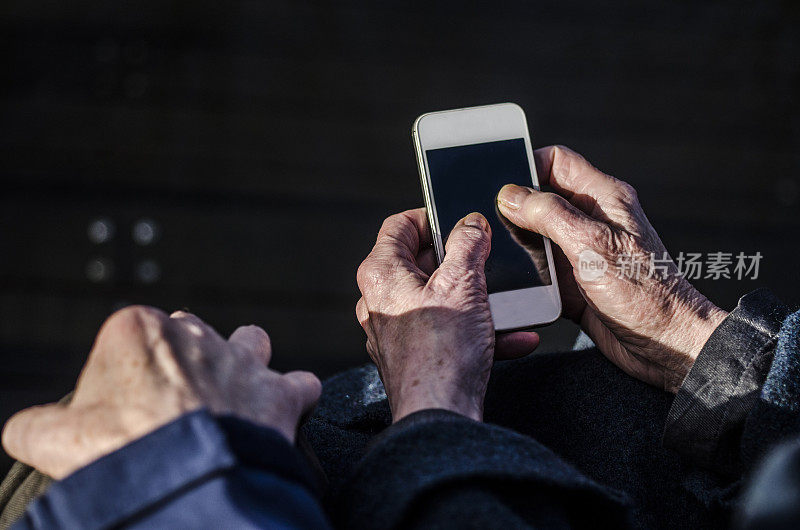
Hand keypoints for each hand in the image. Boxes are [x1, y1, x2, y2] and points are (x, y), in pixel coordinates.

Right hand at [1, 306, 320, 478]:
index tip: (126, 412)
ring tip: (232, 397)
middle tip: (175, 408)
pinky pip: (299, 385)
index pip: (129, 342)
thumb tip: (28, 428)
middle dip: (185, 365)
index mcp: (136, 330)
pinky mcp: (279, 391)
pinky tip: (282, 413)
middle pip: (190, 338)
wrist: (187, 480)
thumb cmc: (119, 453)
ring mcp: (242, 361)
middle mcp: (195, 334)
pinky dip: (293, 398)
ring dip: (244, 364)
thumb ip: (36, 425)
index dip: (126, 379)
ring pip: (249, 344)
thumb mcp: (52, 439)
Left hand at [355, 209, 538, 421]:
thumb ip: (468, 244)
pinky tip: (515, 336)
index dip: (430, 217)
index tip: (458, 219)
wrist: (440, 415)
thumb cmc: (442, 352)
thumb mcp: (462, 284)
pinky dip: (477, 331)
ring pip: (440, 300)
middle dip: (461, 261)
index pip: (398, 226)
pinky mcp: (414, 357)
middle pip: (421, 263)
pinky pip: (447, 332)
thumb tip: (471, 223)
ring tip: (508, 301)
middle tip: (488, 259)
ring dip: (476, 299)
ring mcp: (395, 332)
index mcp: (381, 274)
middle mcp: (380, 301)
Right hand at [497, 145, 727, 391]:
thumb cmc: (646, 294)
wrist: (668, 346)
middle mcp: (592, 220)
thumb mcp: (592, 244)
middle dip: (515, 208)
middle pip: (541, 198)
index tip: (503, 185)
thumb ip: (550, 214)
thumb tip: (511, 195)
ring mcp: (582, 251)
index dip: (528, 166)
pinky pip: (539, 270)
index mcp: (604, 198)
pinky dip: (526, 275)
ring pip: (536, 235)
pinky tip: (516, 282)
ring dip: (518, 244)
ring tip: (502, 253)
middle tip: (493, 222)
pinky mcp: (574, 282)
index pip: (557, 161)